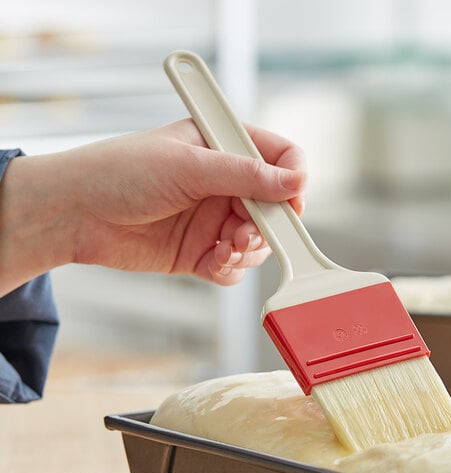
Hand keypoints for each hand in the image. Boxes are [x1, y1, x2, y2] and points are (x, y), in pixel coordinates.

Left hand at [0, 119, 305, 293]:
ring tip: (224, 246)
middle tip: (245, 231)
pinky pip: (233, 266)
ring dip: (248, 249)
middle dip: (267, 224)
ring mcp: (213, 219)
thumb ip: (245, 175)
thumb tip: (295, 182)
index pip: (279, 159)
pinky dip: (229, 268)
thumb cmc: (121, 172)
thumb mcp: (189, 165)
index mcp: (223, 148)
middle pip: (274, 207)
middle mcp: (223, 184)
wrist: (75, 214)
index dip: (293, 180)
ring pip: (257, 241)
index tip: (291, 201)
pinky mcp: (199, 251)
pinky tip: (212, 261)